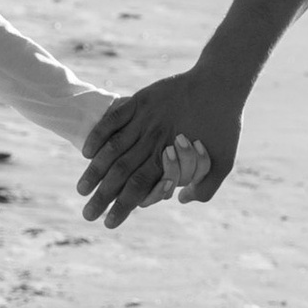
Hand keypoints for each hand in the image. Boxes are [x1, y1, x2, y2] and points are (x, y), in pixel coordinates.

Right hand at [80, 68, 245, 227]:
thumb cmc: (225, 125)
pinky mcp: (140, 101)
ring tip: (81, 190)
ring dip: (96, 171)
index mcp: (172, 158)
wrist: (221, 84)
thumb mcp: (225, 162)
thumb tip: (180, 198)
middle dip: (103, 197)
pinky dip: (99, 135)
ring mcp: (145, 121)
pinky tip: (86, 152)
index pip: (140, 189)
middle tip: (88, 215)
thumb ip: (205, 187)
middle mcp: (154, 141)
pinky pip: (114, 118)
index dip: (123, 207)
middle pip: (122, 174)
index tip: (109, 223)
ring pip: (114, 149)